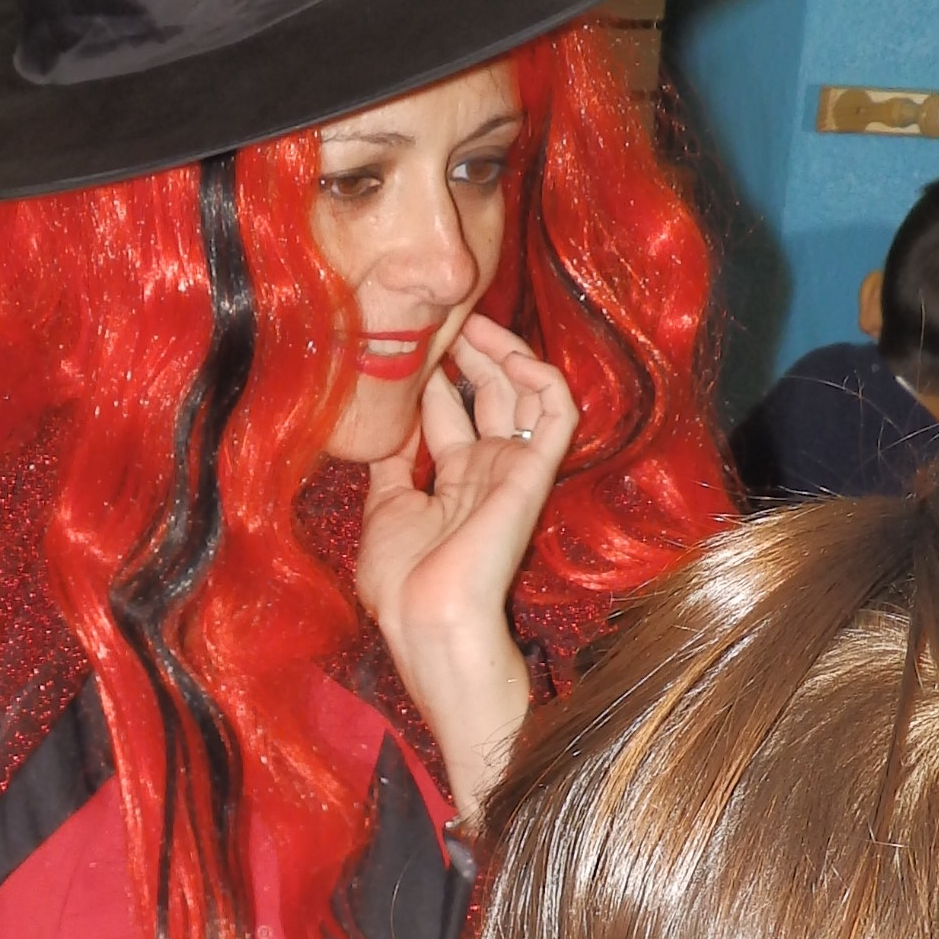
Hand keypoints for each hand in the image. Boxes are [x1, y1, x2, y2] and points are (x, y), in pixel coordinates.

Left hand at [352, 312, 576, 821]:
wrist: (430, 620)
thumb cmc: (402, 584)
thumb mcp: (383, 512)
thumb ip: (394, 465)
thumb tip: (387, 423)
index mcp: (452, 481)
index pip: (451, 410)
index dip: (436, 373)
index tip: (413, 341)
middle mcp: (486, 470)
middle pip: (488, 392)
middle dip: (469, 352)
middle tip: (448, 318)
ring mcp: (513, 470)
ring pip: (524, 391)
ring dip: (503, 352)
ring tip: (477, 323)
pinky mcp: (535, 473)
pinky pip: (555, 411)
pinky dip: (540, 375)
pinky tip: (510, 355)